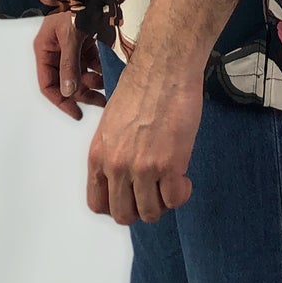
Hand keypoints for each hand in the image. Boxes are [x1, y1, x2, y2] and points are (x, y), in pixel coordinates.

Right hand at [33, 11, 104, 120]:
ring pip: (81, 71)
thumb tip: (68, 92)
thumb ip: (69, 64)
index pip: (48, 84)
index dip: (61, 101)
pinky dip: (100, 67)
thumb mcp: (71, 34)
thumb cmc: (76, 3)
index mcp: (45, 49)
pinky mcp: (85, 38)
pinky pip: (91, 59)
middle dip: (83, 92)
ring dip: (94, 80)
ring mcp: (71, 44)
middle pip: (67, 80)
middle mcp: (56, 49)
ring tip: (110, 86)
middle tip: (102, 101)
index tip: (77, 113)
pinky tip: (110, 72)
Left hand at [87, 61, 201, 225]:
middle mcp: (117, 166)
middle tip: (154, 192)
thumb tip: (126, 173)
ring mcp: (143, 168)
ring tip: (171, 183)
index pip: (97, 204)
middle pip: (124, 214)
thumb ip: (114, 151)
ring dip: (163, 202)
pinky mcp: (170, 164)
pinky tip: (184, 178)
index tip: (130, 197)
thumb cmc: (141, 86)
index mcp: (98, 155)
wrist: (164, 67)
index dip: (116, 206)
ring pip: (150, 212)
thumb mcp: (112, 122)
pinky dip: (182, 194)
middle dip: (140, 208)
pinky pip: (175, 200)